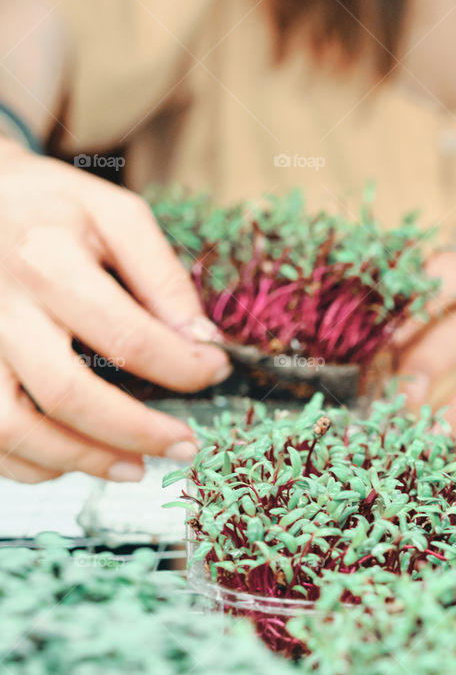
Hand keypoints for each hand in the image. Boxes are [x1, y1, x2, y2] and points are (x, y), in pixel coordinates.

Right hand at [0, 140, 230, 481]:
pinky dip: (32, 464)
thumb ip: (162, 276)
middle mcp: (2, 309)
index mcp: (46, 261)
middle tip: (184, 447)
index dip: (184, 368)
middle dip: (137, 433)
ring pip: (15, 429)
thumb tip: (203, 342)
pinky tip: (73, 459)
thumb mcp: (112, 214)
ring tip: (134, 468)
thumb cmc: (45, 206)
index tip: (216, 373)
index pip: (129, 337)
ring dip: (82, 461)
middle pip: (69, 395)